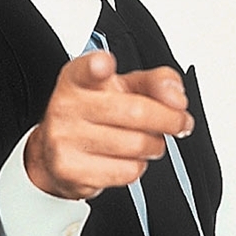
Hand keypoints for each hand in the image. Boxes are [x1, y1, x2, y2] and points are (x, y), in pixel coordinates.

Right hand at [24, 51, 193, 199]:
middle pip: (135, 111)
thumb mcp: (124, 87)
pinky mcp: (71, 171)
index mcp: (78, 78)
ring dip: (154, 145)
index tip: (105, 64)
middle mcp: (67, 105)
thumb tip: (176, 98)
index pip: (85, 69)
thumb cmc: (96, 112)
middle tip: (178, 121)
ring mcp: (65, 139)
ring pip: (136, 144)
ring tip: (145, 140)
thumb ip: (156, 82)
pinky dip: (138, 166)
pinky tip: (125, 158)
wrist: (56, 151)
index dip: (97, 66)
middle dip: (169, 119)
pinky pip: (127, 171)